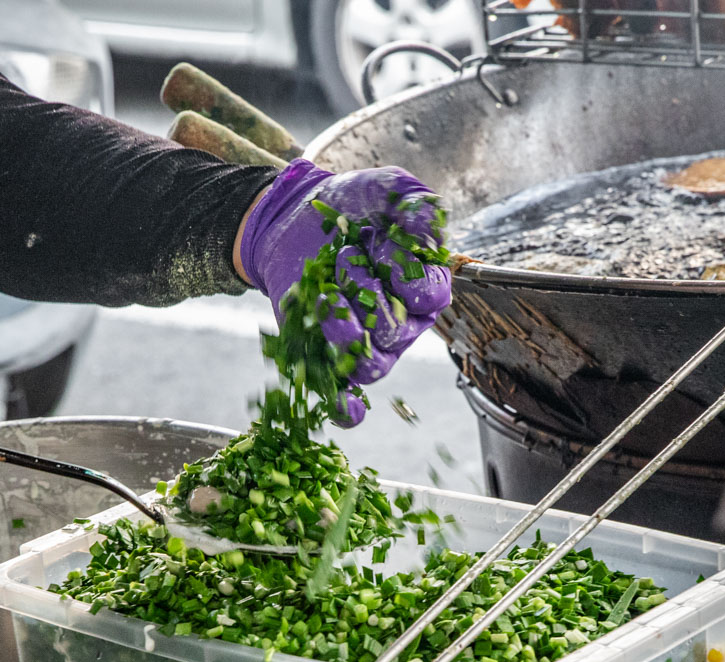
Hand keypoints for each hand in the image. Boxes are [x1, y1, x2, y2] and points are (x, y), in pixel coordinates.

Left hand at [236, 159, 450, 425]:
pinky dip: (345, 409)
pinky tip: (340, 405)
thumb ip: (416, 205)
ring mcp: (367, 344)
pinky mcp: (329, 357)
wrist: (296, 218)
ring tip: (323, 293)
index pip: (429, 298)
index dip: (404, 275)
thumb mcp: (388, 189)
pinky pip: (347, 400)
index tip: (379, 243)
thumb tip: (428, 234)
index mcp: (423, 285)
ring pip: (369, 365)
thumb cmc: (352, 206)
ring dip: (343, 334)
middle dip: (365, 292)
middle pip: (395, 332)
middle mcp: (401, 322)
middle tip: (343, 257)